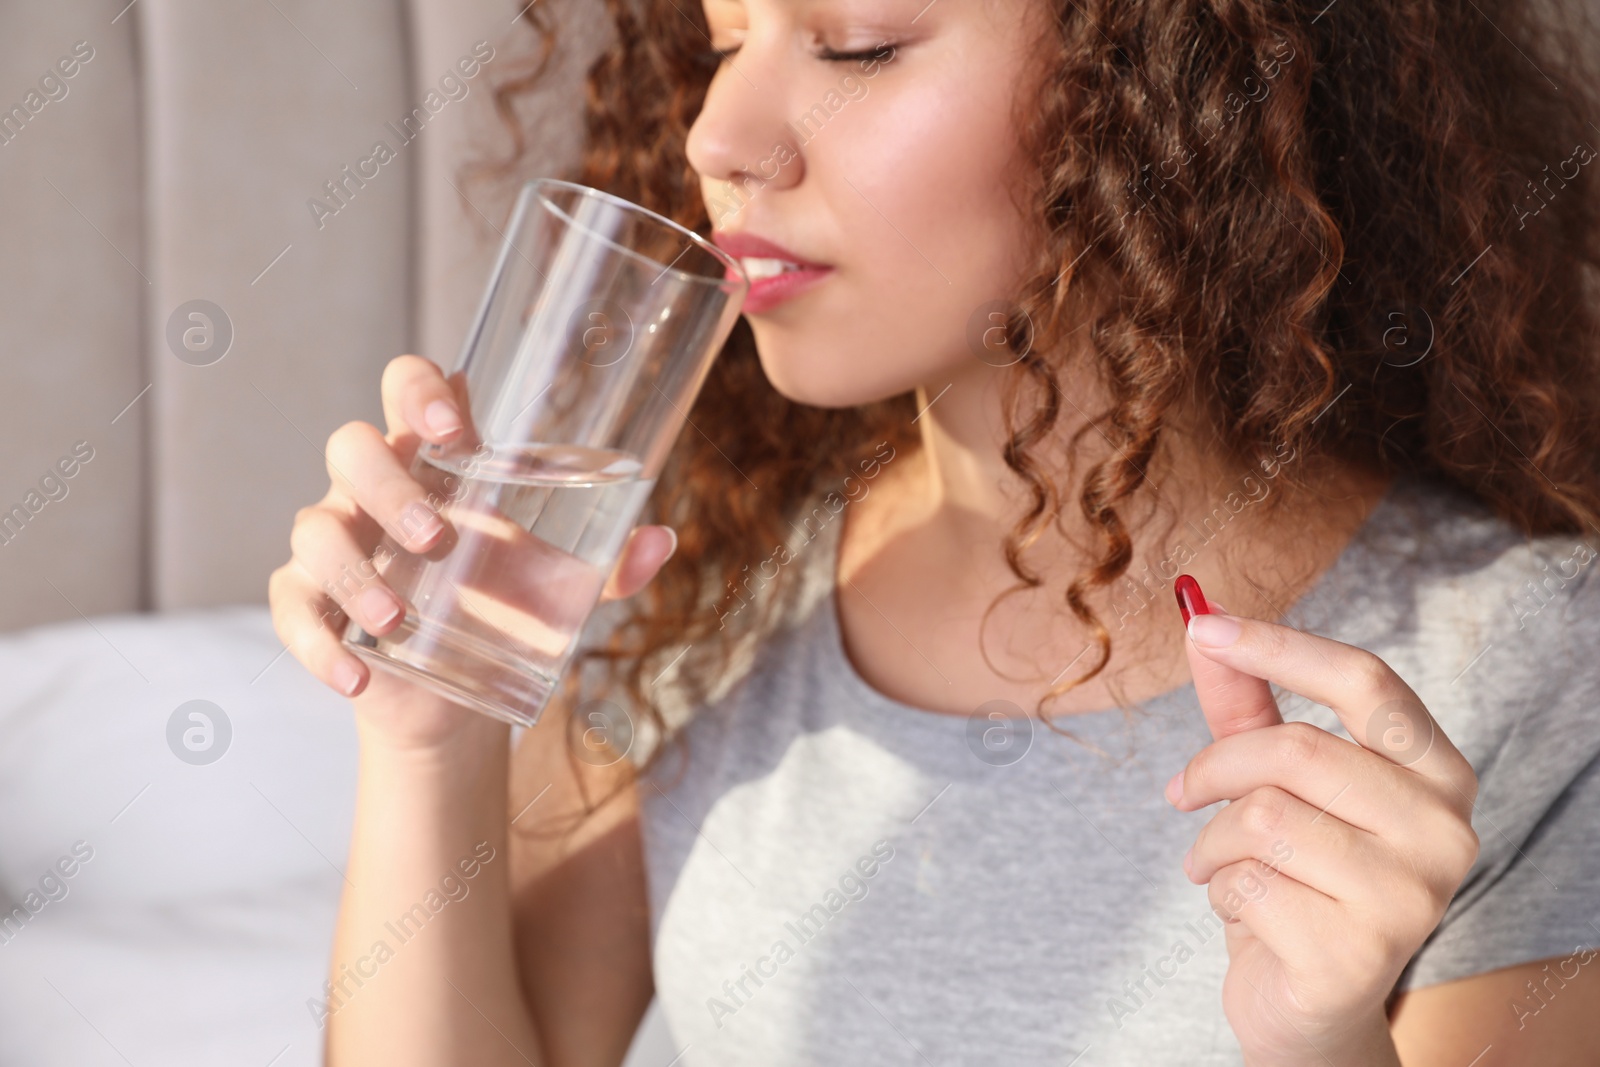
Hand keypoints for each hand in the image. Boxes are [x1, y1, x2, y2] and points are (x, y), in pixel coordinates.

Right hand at [266, 354, 676, 751]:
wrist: (463, 694)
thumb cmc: (507, 605)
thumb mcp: (564, 583)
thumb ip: (613, 563)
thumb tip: (662, 540)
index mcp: (433, 458)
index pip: (406, 386)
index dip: (418, 389)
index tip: (454, 425)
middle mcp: (374, 488)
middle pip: (351, 447)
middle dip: (389, 488)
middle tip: (440, 539)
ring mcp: (336, 543)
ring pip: (315, 529)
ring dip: (356, 575)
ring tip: (402, 622)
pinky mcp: (311, 604)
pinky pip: (292, 609)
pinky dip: (319, 643)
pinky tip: (357, 676)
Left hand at [1170, 593, 1479, 1066]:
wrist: (1306, 1004)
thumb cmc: (1295, 875)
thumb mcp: (1272, 779)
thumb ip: (1246, 702)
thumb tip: (1200, 620)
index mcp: (1437, 773)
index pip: (1367, 681)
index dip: (1279, 646)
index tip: (1204, 625)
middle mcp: (1444, 830)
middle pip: (1297, 748)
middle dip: (1215, 766)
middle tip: (1181, 791)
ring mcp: (1411, 897)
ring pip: (1262, 817)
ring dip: (1211, 841)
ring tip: (1219, 865)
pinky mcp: (1358, 955)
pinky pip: (1247, 883)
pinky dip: (1221, 893)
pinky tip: (1247, 915)